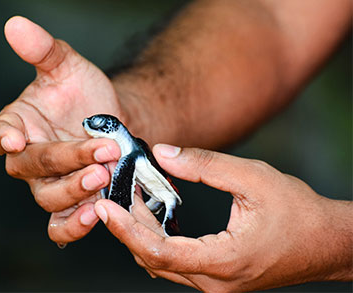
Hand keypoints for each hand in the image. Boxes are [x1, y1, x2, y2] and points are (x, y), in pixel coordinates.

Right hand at [0, 16, 123, 243]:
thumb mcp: (68, 66)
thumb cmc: (86, 93)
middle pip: (30, 166)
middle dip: (65, 159)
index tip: (13, 138)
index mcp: (16, 125)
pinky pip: (60, 226)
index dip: (1, 137)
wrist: (118, 121)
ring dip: (74, 189)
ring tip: (104, 174)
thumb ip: (43, 50)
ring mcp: (48, 186)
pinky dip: (73, 226)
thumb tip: (15, 23)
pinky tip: (94, 215)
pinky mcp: (70, 206)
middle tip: (100, 152)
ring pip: (48, 197)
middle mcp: (27, 159)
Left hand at [94, 145, 352, 291]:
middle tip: (111, 194)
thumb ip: (205, 165)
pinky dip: (157, 240)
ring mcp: (215, 284)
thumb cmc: (298, 211)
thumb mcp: (253, 178)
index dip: (126, 230)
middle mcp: (214, 282)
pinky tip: (152, 214)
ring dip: (140, 233)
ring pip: (161, 263)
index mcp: (222, 261)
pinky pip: (175, 263)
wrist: (328, 243)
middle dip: (127, 227)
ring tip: (128, 199)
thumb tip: (162, 153)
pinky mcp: (217, 278)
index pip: (159, 252)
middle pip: (153, 259)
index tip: (104, 208)